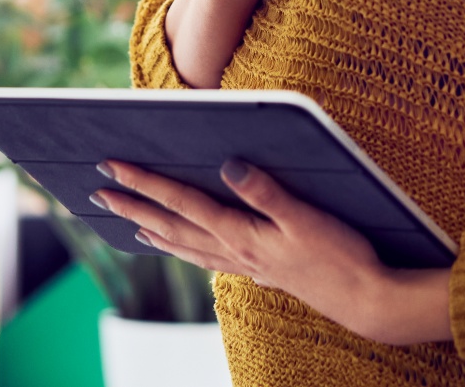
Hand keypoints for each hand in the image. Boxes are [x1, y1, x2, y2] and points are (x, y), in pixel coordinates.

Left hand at [90, 159, 454, 346]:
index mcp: (239, 232)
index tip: (113, 166)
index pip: (180, 201)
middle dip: (133, 206)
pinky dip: (183, 249)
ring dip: (152, 230)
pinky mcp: (258, 269)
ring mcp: (243, 263)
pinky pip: (205, 258)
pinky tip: (180, 245)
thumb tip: (228, 165)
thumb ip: (266, 191)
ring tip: (127, 222)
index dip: (144, 182)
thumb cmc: (341, 255)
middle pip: (171, 225)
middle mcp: (233, 250)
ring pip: (184, 245)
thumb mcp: (307, 217)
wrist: (366, 299)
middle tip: (98, 192)